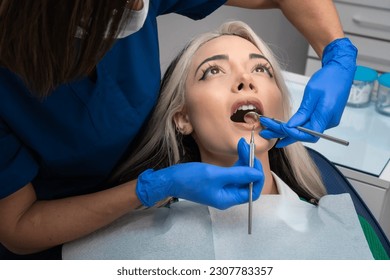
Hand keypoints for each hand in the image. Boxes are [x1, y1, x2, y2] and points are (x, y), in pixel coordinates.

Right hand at [136, 138, 263, 208]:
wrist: (170, 179)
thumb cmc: (190, 179)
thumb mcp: (215, 175)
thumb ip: (238, 174)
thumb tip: (257, 174)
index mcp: (228, 199)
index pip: (253, 191)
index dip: (257, 176)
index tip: (255, 160)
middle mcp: (227, 195)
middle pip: (247, 181)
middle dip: (250, 164)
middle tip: (247, 147)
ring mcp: (222, 188)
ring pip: (241, 175)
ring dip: (244, 160)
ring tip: (242, 144)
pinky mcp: (217, 181)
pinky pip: (232, 172)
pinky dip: (236, 161)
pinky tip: (237, 150)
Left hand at [260, 38, 356, 147]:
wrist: (340, 70)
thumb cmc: (329, 78)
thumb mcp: (312, 93)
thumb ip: (303, 112)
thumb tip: (291, 126)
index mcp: (327, 116)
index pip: (309, 134)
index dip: (293, 134)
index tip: (280, 128)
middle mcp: (328, 122)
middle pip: (304, 134)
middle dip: (284, 134)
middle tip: (266, 132)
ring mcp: (326, 120)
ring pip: (304, 131)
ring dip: (286, 132)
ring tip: (268, 131)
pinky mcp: (323, 117)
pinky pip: (307, 125)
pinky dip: (294, 126)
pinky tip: (282, 127)